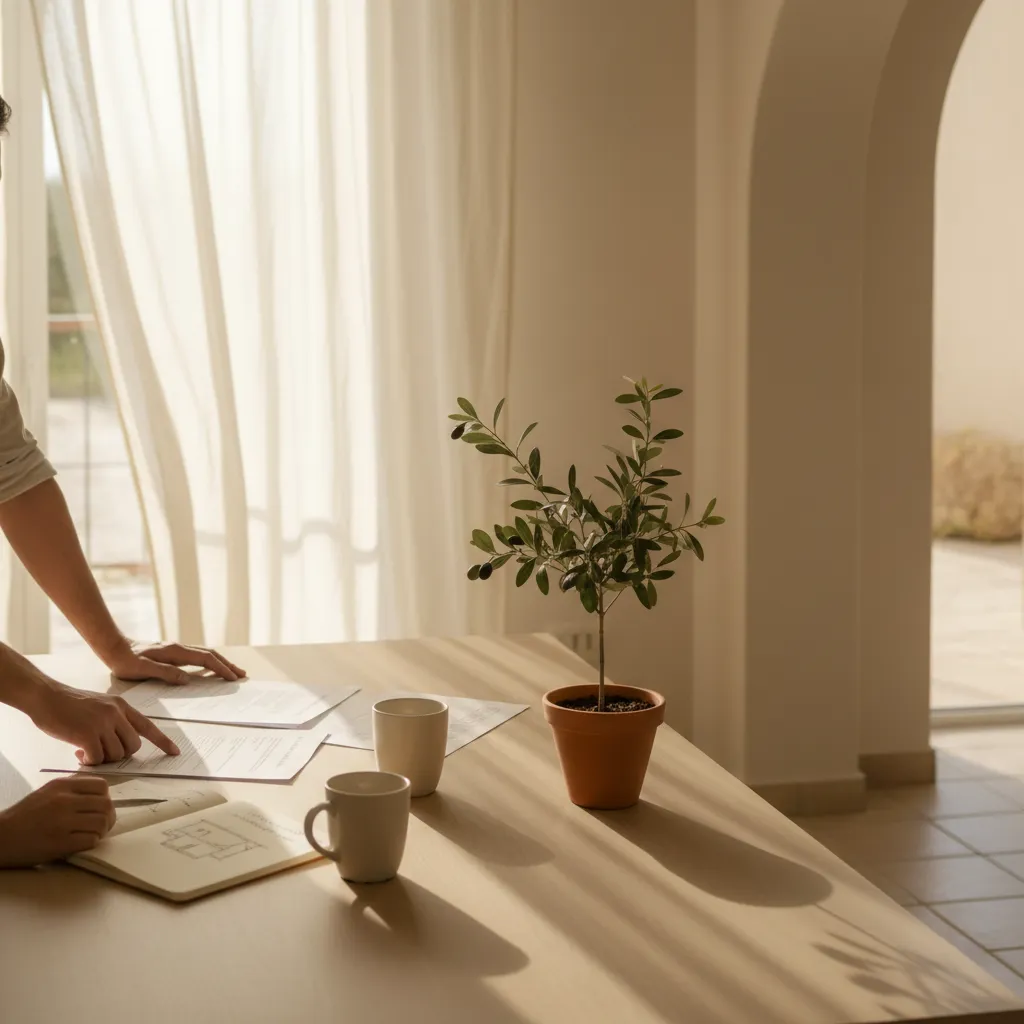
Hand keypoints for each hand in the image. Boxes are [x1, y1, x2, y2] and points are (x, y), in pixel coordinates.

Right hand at [0, 777, 114, 866]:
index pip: (101, 786)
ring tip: (91, 834)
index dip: (105, 798)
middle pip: (106, 805)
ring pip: (101, 823)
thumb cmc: (24, 816)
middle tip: (102, 825)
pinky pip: (91, 840)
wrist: (0, 837)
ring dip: (101, 831)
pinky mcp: (60, 843)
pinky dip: (91, 842)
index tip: (99, 807)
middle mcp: (64, 800)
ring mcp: (62, 822)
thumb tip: (101, 796)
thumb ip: (72, 791)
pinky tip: (81, 843)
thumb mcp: (47, 793)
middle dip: (108, 816)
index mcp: (62, 785)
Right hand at [28, 681, 179, 764]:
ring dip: (101, 759)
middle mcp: (116, 713)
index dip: (162, 741)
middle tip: (100, 752)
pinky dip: (89, 761)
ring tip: (85, 750)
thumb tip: (121, 746)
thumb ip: (113, 721)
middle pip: (133, 746)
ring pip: (116, 754)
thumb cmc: (68, 704)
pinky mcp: (87, 733)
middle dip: (119, 755)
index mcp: (121, 706)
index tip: (175, 752)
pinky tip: (78, 753)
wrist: (45, 696)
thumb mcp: (99, 706)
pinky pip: (97, 759)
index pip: (148, 726)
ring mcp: (103, 722)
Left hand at [105, 639, 245, 684]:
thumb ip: (165, 673)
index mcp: (175, 652)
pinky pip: (197, 657)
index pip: (205, 658)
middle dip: (227, 664)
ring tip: (232, 671)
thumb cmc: (125, 661)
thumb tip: (187, 679)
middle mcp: (179, 648)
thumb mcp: (142, 670)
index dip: (221, 668)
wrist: (114, 647)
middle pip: (210, 654)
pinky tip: (211, 669)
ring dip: (221, 662)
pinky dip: (210, 662)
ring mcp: (177, 649)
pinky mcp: (173, 653)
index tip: (233, 677)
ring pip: (205, 654)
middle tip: (241, 674)